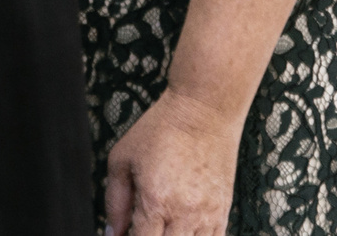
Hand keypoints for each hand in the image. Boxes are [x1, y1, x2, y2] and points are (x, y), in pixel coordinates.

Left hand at [102, 88, 244, 235]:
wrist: (203, 112)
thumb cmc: (160, 131)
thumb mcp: (122, 159)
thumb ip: (115, 202)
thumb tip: (112, 233)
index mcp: (155, 201)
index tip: (127, 233)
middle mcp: (185, 214)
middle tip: (143, 226)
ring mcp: (208, 215)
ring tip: (164, 224)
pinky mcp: (224, 212)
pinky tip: (182, 229)